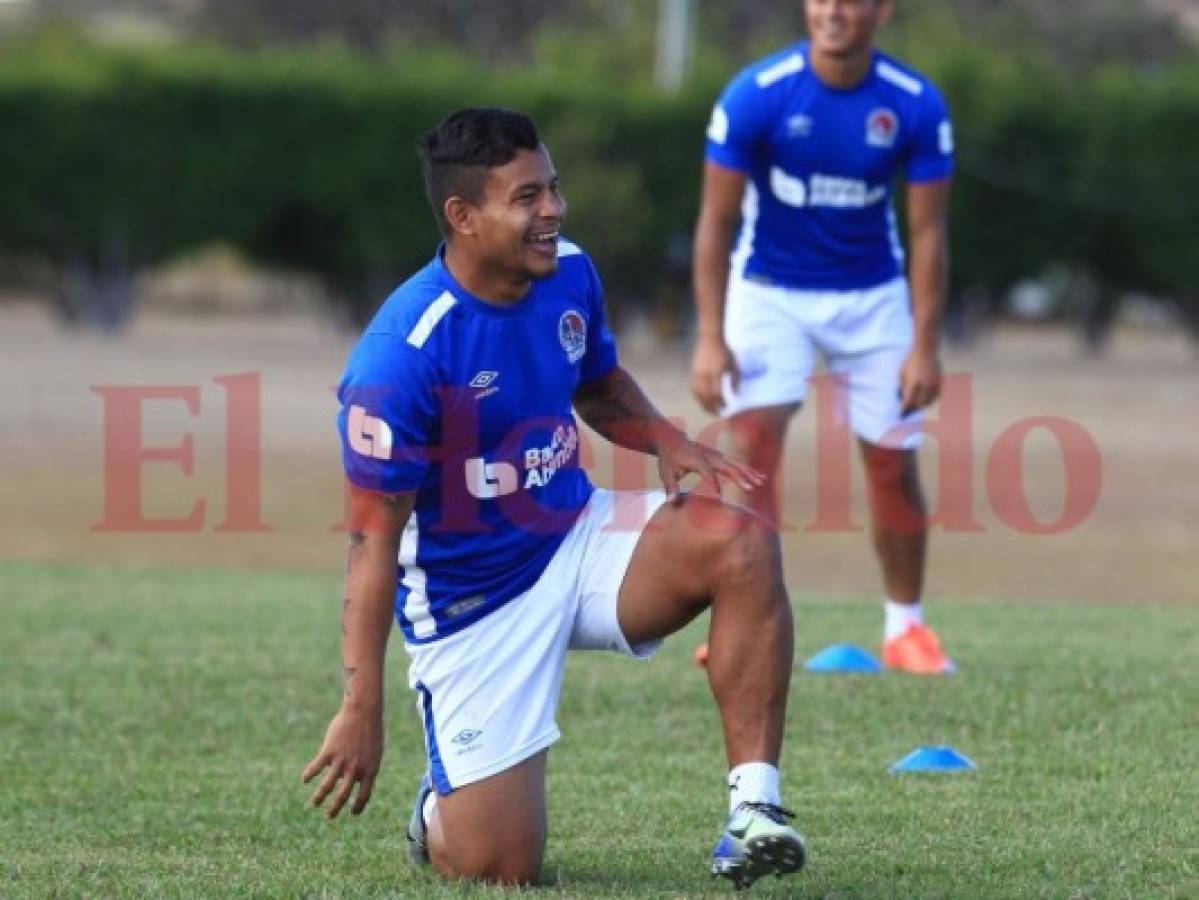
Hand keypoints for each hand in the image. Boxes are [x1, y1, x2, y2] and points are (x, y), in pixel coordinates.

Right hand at [301, 703, 383, 818]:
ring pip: (327, 786)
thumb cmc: (371, 729)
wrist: (364, 711)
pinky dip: (309, 775)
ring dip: (319, 798)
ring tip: (313, 804)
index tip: (352, 813)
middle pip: (343, 796)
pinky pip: (316, 768)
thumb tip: (354, 779)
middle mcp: (355, 769)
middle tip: (329, 816)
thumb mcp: (375, 751)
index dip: (358, 807)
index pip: (364, 795)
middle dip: (335, 809)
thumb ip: (366, 766)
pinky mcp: (329, 751)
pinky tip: (305, 779)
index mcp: (370, 770)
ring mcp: (341, 761)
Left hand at [657, 431, 764, 498]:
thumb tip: (671, 502)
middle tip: (750, 488)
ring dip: (749, 473)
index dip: (713, 484)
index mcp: (696, 458)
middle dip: (739, 477)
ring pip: (736, 464)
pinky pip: (737, 464)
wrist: (672, 440)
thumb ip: (670, 486)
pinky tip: (761, 478)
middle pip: (727, 466)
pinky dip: (749, 471)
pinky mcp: (721, 457)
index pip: (707, 472)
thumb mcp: (665, 471)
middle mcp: (709, 455)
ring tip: (761, 483)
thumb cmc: (668, 458)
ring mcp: (717, 455)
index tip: (718, 498)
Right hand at [689, 336, 738, 414]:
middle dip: (712, 407)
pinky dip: (698, 397)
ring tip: (710, 411)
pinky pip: (694, 389)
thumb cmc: (724, 351)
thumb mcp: (733, 364)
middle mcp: (704, 375)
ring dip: (704, 404)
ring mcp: (696, 374)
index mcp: (716, 372)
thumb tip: (736, 394)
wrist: (709, 339)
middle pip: (706, 396)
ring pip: (698, 394)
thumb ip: (735, 379)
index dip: (721, 402)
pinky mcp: (692, 373)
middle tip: (718, 414)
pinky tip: (703, 402)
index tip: (727, 408)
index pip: (717, 392)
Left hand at [899, 347, 941, 415]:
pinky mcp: (940, 382)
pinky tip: (924, 399)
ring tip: (916, 405)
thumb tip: (901, 399)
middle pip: (919, 405)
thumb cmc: (910, 361)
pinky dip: (929, 399)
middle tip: (908, 410)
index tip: (901, 413)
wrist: (926, 349)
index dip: (904, 409)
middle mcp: (925, 386)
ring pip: (929, 402)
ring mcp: (934, 384)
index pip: (909, 402)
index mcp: (914, 384)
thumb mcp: (901, 374)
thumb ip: (902, 387)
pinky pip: (935, 396)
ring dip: (922, 405)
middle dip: (913, 408)